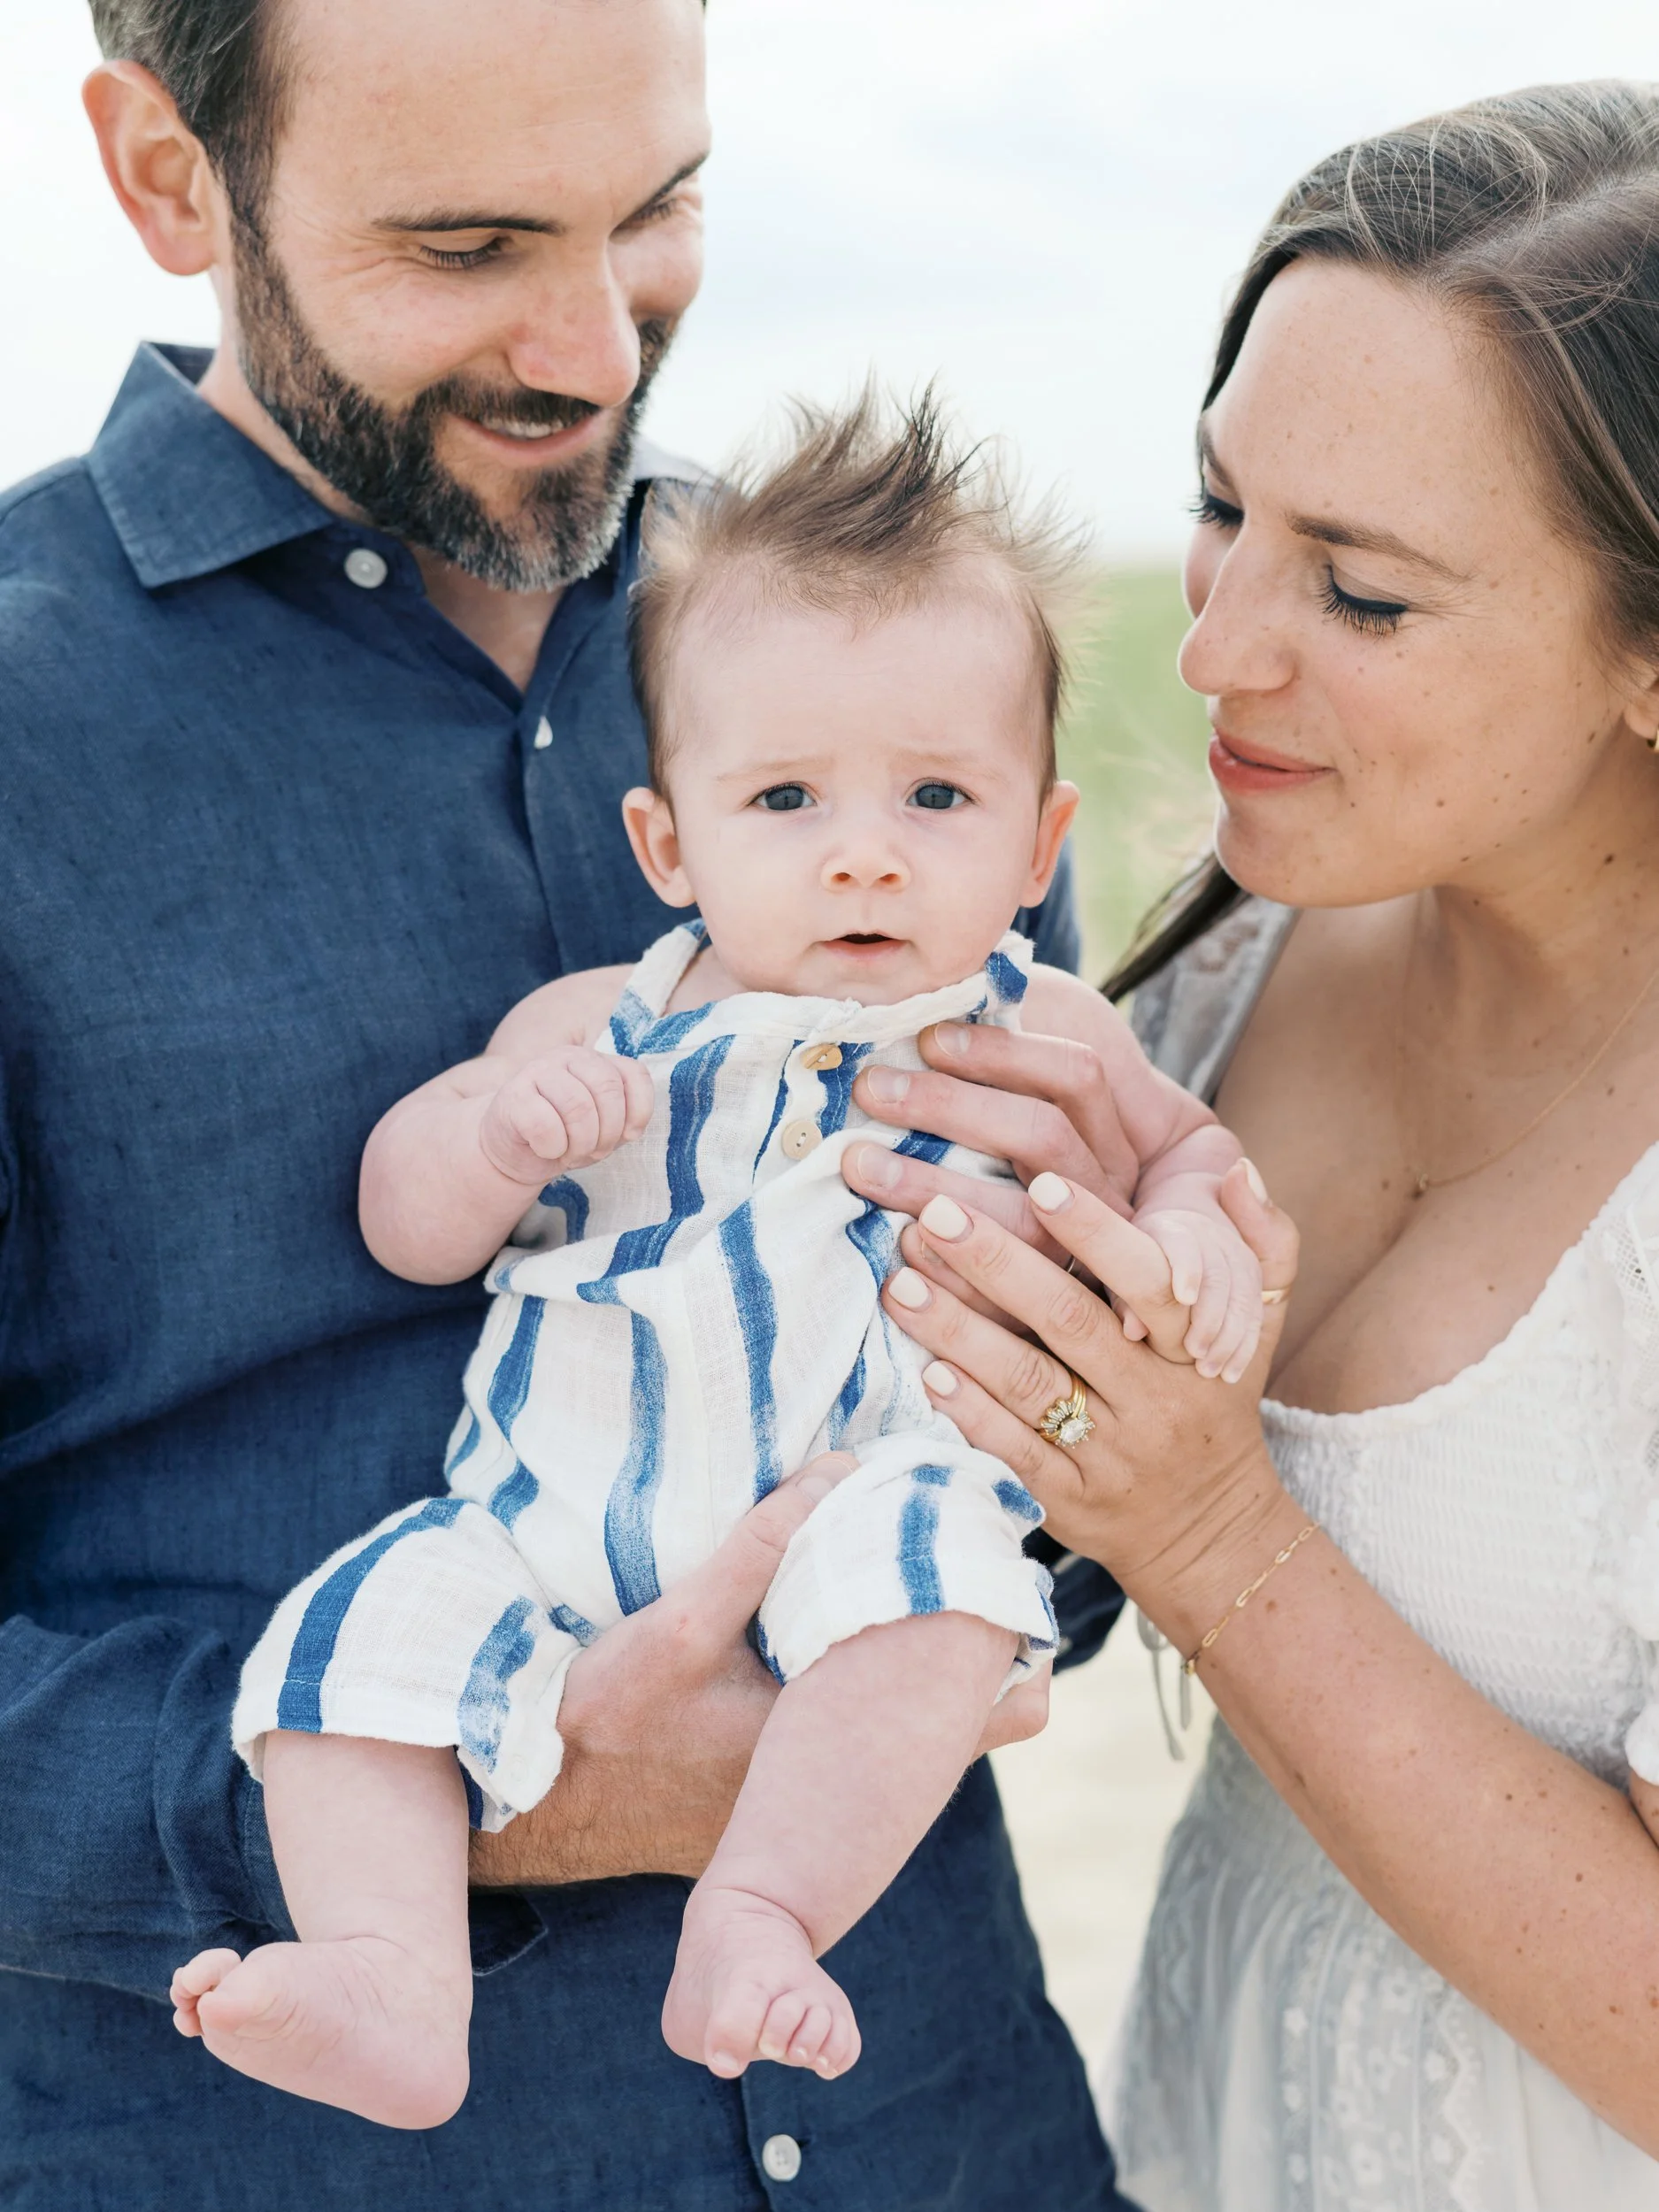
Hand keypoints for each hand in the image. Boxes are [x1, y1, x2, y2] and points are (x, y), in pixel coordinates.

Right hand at [469, 1455, 1045, 1886]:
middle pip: (954, 1730)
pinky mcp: (769, 1811)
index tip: (1017, 1583)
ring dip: (911, 1675)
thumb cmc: (601, 1719)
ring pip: (898, 1741)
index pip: (976, 1714)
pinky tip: (839, 1644)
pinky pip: (848, 1754)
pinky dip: (859, 1701)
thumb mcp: (680, 1622)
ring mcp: (807, 1815)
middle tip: (981, 1578)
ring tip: (921, 1595)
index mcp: (836, 1750)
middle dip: (970, 1656)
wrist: (527, 1812)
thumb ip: (761, 1546)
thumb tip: (840, 1469)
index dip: (1012, 1654)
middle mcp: (839, 1799)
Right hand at [478, 1046, 653, 1185]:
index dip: (638, 1113)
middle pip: (608, 1089)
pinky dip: (553, 1148)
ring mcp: (537, 1071)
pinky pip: (545, 1125)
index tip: (626, 1136)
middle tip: (594, 1151)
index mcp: (594, 1060)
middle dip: (608, 1133)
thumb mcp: (603, 1127)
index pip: (634, 1074)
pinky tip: (546, 1149)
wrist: (513, 1151)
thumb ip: (624, 1118)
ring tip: (571, 1153)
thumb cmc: (564, 1136)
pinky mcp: (513, 1095)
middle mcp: (567, 1056)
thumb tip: (632, 1128)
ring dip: (581, 1144)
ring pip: (578, 1106)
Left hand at [843, 1022, 1137, 1313]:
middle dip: (951, 1107)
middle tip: (870, 1088)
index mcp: (1107, 1131)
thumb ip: (1004, 1042)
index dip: (1004, 1051)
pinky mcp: (1042, 1314)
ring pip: (1019, 1219)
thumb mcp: (1022, 1086)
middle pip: (1041, 1135)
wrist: (1052, 1278)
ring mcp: (1080, 1253)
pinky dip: (941, 1277)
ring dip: (931, 1186)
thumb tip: (933, 995)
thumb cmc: (1002, 1148)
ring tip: (857, 1164)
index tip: (929, 1037)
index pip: (1077, 1076)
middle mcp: (1104, 1191)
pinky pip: (1001, 1305)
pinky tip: (888, 1251)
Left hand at [878, 1163, 1302, 1651]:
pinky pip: (1014, 1452)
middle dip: (998, 1264)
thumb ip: (1262, 1242)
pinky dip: (970, 1412)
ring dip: (961, 1332)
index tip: (1041, 1181)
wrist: (1211, 1530)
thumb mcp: (1258, 1324)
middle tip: (936, 1214)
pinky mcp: (1068, 1500)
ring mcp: (1109, 1453)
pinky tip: (927, 1370)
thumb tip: (1237, 1171)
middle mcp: (1153, 1399)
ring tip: (903, 1282)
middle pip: (1070, 1322)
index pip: (1148, 1279)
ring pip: (1030, 1385)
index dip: (1096, 1232)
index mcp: (1194, 1347)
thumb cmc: (1217, 1400)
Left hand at [1133, 1204, 1264, 1382]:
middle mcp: (1209, 1238)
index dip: (1187, 1269)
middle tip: (1193, 1353)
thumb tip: (1132, 1332)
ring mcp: (1236, 1256)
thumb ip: (1125, 1300)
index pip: (1184, 1244)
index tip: (1184, 1300)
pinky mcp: (1252, 1276)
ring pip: (1242, 1297)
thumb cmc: (1136, 1263)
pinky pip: (1255, 1313)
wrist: (1179, 1233)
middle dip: (1209, 1317)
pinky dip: (1244, 1346)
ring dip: (1227, 1338)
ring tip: (1208, 1370)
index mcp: (1171, 1230)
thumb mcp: (1121, 1275)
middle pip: (1219, 1276)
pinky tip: (1230, 1373)